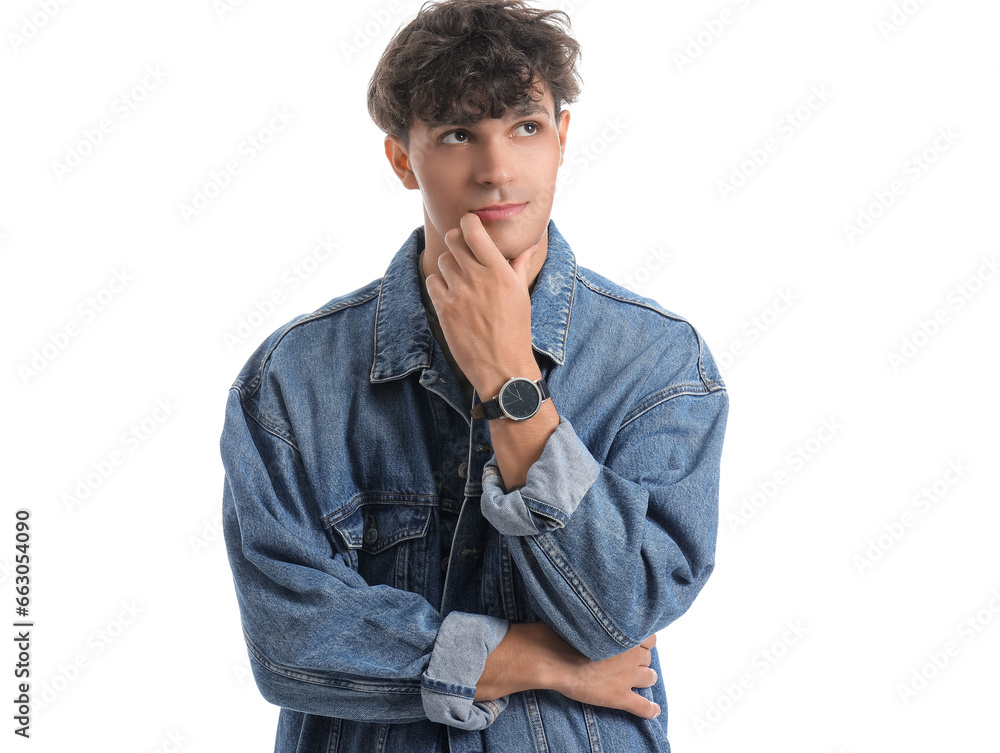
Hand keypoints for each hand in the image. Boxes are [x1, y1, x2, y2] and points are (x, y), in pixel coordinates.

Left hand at [424, 213, 539, 396]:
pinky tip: (450, 294)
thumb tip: (529, 246)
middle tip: (462, 251)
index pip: (473, 230)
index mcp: (499, 270)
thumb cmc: (516, 329)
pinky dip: (439, 284)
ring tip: (459, 278)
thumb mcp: (521, 294)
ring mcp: (459, 292)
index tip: (469, 227)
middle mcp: (477, 277)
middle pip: (453, 239)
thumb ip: (519, 265)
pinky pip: (432, 282)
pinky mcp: (444, 308)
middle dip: (456, 241)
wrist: (502, 365)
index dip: (467, 223)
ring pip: (442, 260)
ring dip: (449, 265)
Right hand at [546, 630, 660, 719]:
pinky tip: (654, 710)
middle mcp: (631, 654)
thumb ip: (601, 621)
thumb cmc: (564, 634)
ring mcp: (627, 677)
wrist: (555, 658)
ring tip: (642, 680)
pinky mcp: (620, 697)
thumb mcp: (586, 619)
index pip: (648, 638)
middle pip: (647, 658)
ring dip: (647, 678)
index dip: (642, 642)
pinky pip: (643, 706)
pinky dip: (650, 709)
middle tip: (629, 662)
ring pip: (649, 678)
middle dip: (641, 660)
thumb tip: (596, 618)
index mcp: (625, 634)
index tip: (633, 644)